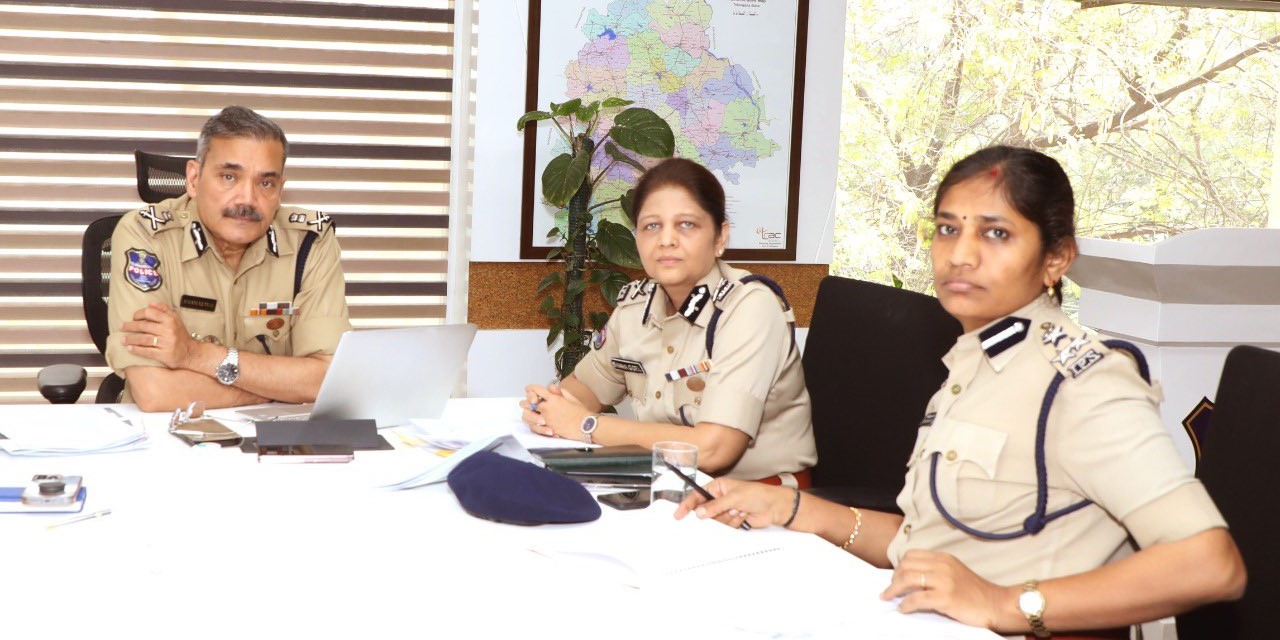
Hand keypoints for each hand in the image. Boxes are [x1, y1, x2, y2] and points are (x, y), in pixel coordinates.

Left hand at [121, 303, 198, 369]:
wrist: (190, 353)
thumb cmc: (180, 335)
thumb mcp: (176, 320)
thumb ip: (165, 310)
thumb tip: (150, 304)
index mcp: (170, 320)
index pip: (150, 312)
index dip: (139, 314)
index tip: (133, 317)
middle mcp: (168, 330)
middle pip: (144, 326)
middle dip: (130, 326)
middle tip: (121, 327)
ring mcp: (165, 343)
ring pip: (144, 339)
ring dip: (131, 339)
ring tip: (123, 339)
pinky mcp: (163, 355)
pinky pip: (147, 351)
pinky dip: (137, 350)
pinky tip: (130, 348)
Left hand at [519, 383, 586, 438]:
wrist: (586, 426)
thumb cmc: (580, 412)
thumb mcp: (570, 397)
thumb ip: (558, 391)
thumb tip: (550, 387)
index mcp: (553, 398)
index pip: (535, 390)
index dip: (531, 389)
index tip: (530, 391)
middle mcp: (547, 407)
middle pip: (528, 403)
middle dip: (528, 402)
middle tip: (530, 403)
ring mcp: (546, 418)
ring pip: (528, 415)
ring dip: (529, 414)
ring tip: (534, 414)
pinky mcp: (547, 428)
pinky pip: (534, 426)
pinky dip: (534, 424)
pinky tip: (539, 423)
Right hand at [673, 477, 793, 529]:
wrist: (774, 507)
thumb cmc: (756, 494)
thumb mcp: (734, 497)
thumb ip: (715, 506)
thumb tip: (699, 513)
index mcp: (718, 487)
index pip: (697, 496)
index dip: (687, 505)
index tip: (678, 515)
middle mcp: (719, 498)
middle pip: (705, 511)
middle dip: (714, 514)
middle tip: (724, 512)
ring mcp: (725, 510)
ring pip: (715, 521)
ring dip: (728, 517)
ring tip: (740, 510)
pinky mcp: (732, 520)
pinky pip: (725, 526)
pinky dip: (734, 522)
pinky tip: (743, 515)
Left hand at [880, 549, 1011, 629]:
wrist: (996, 604)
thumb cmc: (975, 592)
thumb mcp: (954, 572)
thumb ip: (935, 570)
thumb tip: (911, 578)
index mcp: (943, 558)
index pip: (911, 555)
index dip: (899, 566)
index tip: (895, 577)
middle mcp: (942, 565)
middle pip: (906, 565)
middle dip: (893, 578)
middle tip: (890, 590)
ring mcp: (944, 581)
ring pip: (908, 579)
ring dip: (893, 590)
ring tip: (889, 598)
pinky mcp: (945, 597)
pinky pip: (916, 598)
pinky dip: (905, 604)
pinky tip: (903, 609)